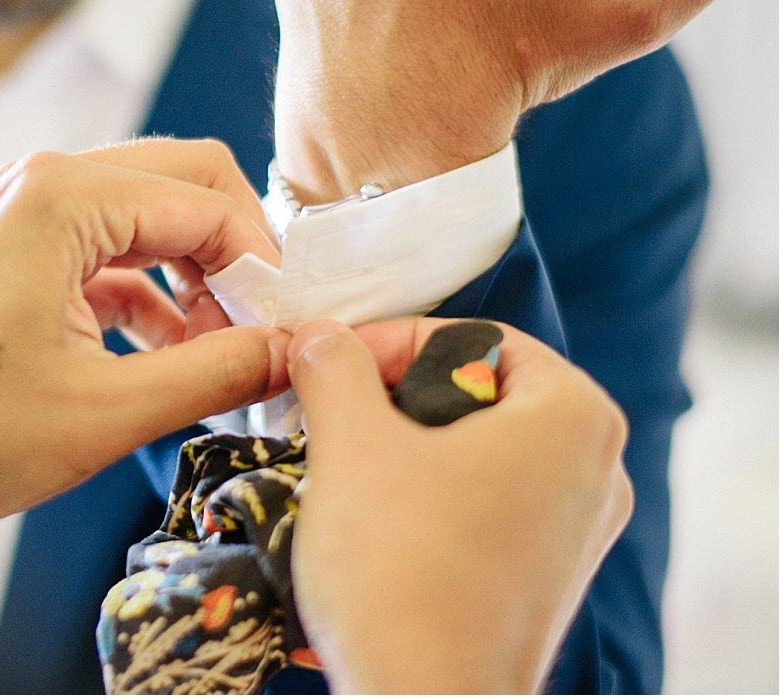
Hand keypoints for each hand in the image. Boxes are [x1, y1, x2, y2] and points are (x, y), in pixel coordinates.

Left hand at [0, 138, 289, 546]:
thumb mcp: (105, 412)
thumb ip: (216, 371)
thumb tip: (297, 350)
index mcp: (62, 198)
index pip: (210, 205)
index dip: (267, 270)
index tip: (297, 333)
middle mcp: (42, 183)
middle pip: (185, 183)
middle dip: (238, 254)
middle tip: (268, 327)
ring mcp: (23, 212)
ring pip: (149, 217)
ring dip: (196, 275)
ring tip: (224, 352)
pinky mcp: (15, 250)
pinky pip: (108, 250)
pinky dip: (150, 294)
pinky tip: (173, 355)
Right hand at [286, 318, 632, 693]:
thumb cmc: (402, 570)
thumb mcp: (351, 444)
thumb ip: (336, 369)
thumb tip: (322, 337)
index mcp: (574, 416)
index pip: (474, 337)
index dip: (389, 343)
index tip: (328, 367)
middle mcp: (597, 469)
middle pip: (476, 393)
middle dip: (393, 398)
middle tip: (328, 414)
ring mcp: (577, 533)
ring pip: (475, 452)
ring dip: (402, 450)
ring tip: (339, 468)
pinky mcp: (546, 582)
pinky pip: (483, 507)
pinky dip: (427, 499)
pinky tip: (371, 521)